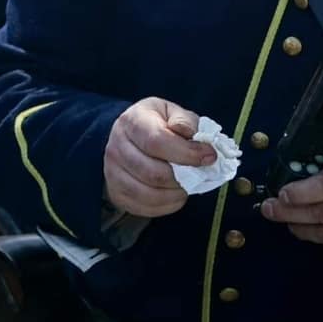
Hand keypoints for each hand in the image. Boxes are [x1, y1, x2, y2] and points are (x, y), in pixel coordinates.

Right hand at [103, 97, 214, 217]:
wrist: (130, 138)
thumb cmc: (158, 125)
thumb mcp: (172, 113)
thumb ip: (185, 121)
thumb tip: (189, 134)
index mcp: (132, 121)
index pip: (156, 141)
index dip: (187, 153)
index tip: (209, 157)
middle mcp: (116, 146)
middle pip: (153, 173)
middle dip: (183, 178)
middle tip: (199, 174)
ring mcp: (112, 172)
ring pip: (149, 194)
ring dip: (176, 193)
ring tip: (187, 184)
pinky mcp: (117, 193)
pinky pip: (145, 207)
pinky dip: (167, 205)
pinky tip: (175, 193)